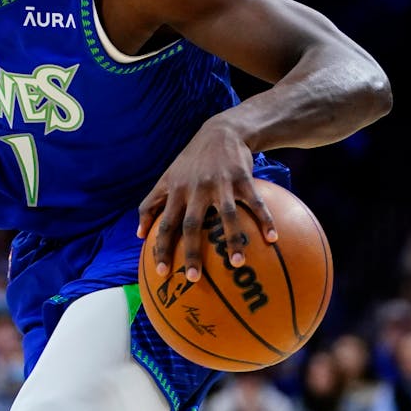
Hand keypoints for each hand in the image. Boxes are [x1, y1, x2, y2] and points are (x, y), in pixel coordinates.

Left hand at [135, 123, 275, 282]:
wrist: (220, 132)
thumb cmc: (191, 162)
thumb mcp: (167, 178)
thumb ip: (151, 204)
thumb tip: (138, 235)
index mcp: (176, 191)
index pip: (165, 223)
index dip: (161, 247)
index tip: (161, 271)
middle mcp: (195, 189)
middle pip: (191, 224)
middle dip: (191, 252)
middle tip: (194, 278)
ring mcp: (219, 183)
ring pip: (226, 216)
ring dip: (233, 240)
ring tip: (238, 264)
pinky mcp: (242, 178)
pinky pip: (254, 203)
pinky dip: (264, 220)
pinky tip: (272, 239)